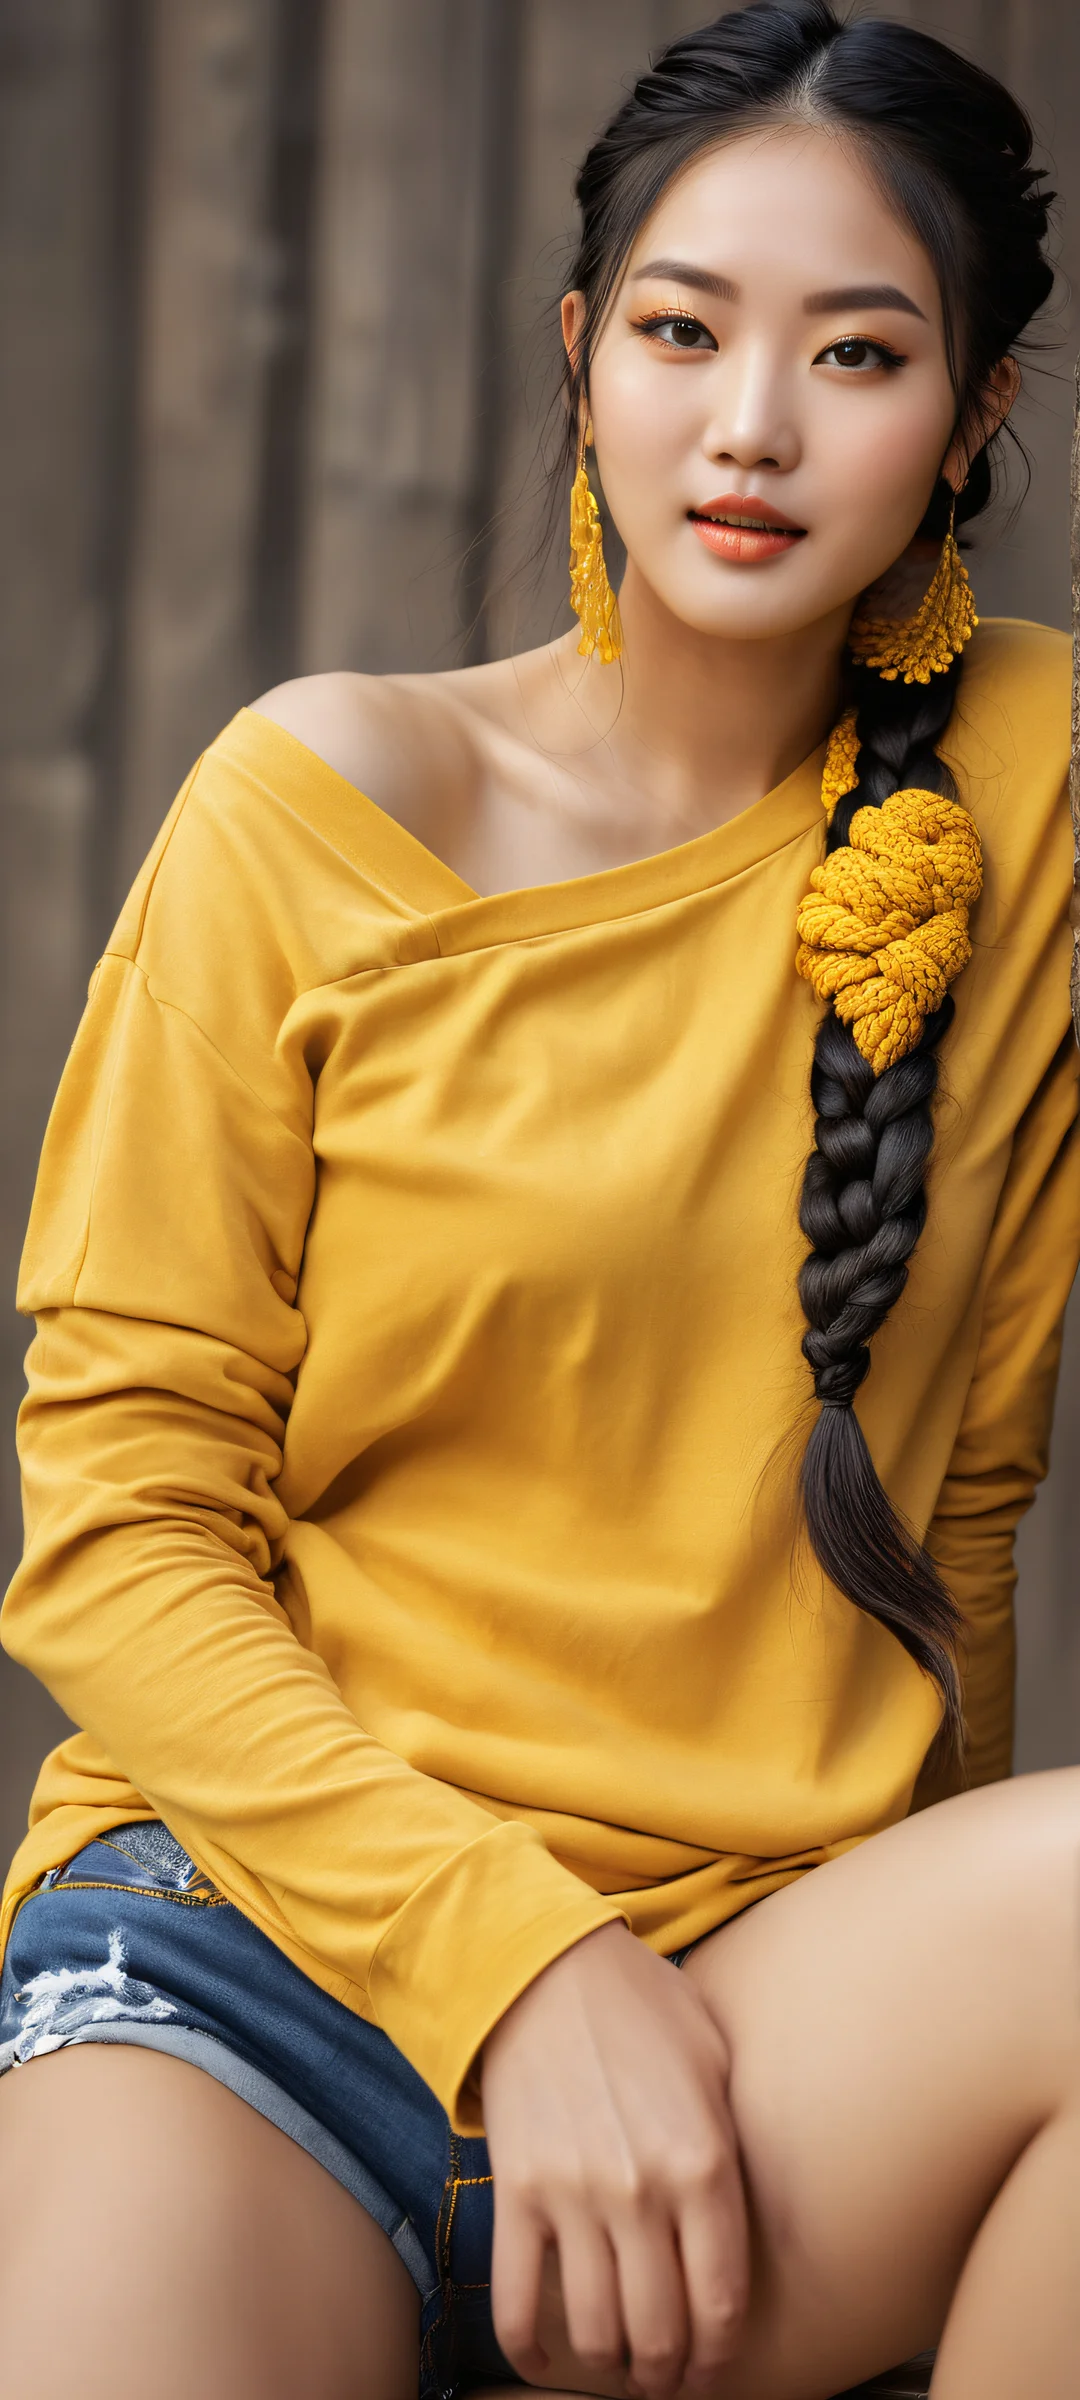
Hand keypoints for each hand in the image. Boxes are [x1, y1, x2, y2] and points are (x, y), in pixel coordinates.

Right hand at [480, 1920, 748, 2399]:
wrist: (545, 1967)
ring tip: (622, 2365)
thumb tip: (749, 2211)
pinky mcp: (515, 2192)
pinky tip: (546, 2357)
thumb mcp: (716, 2061)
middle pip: (660, 2330)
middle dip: (669, 2374)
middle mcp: (640, 2189)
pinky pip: (516, 2296)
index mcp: (702, 2160)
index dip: (721, 2354)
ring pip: (596, 2328)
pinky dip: (528, 2344)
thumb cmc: (642, 2007)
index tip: (716, 2367)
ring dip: (612, 2365)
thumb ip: (733, 2142)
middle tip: (669, 2378)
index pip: (723, 2299)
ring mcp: (572, 2195)